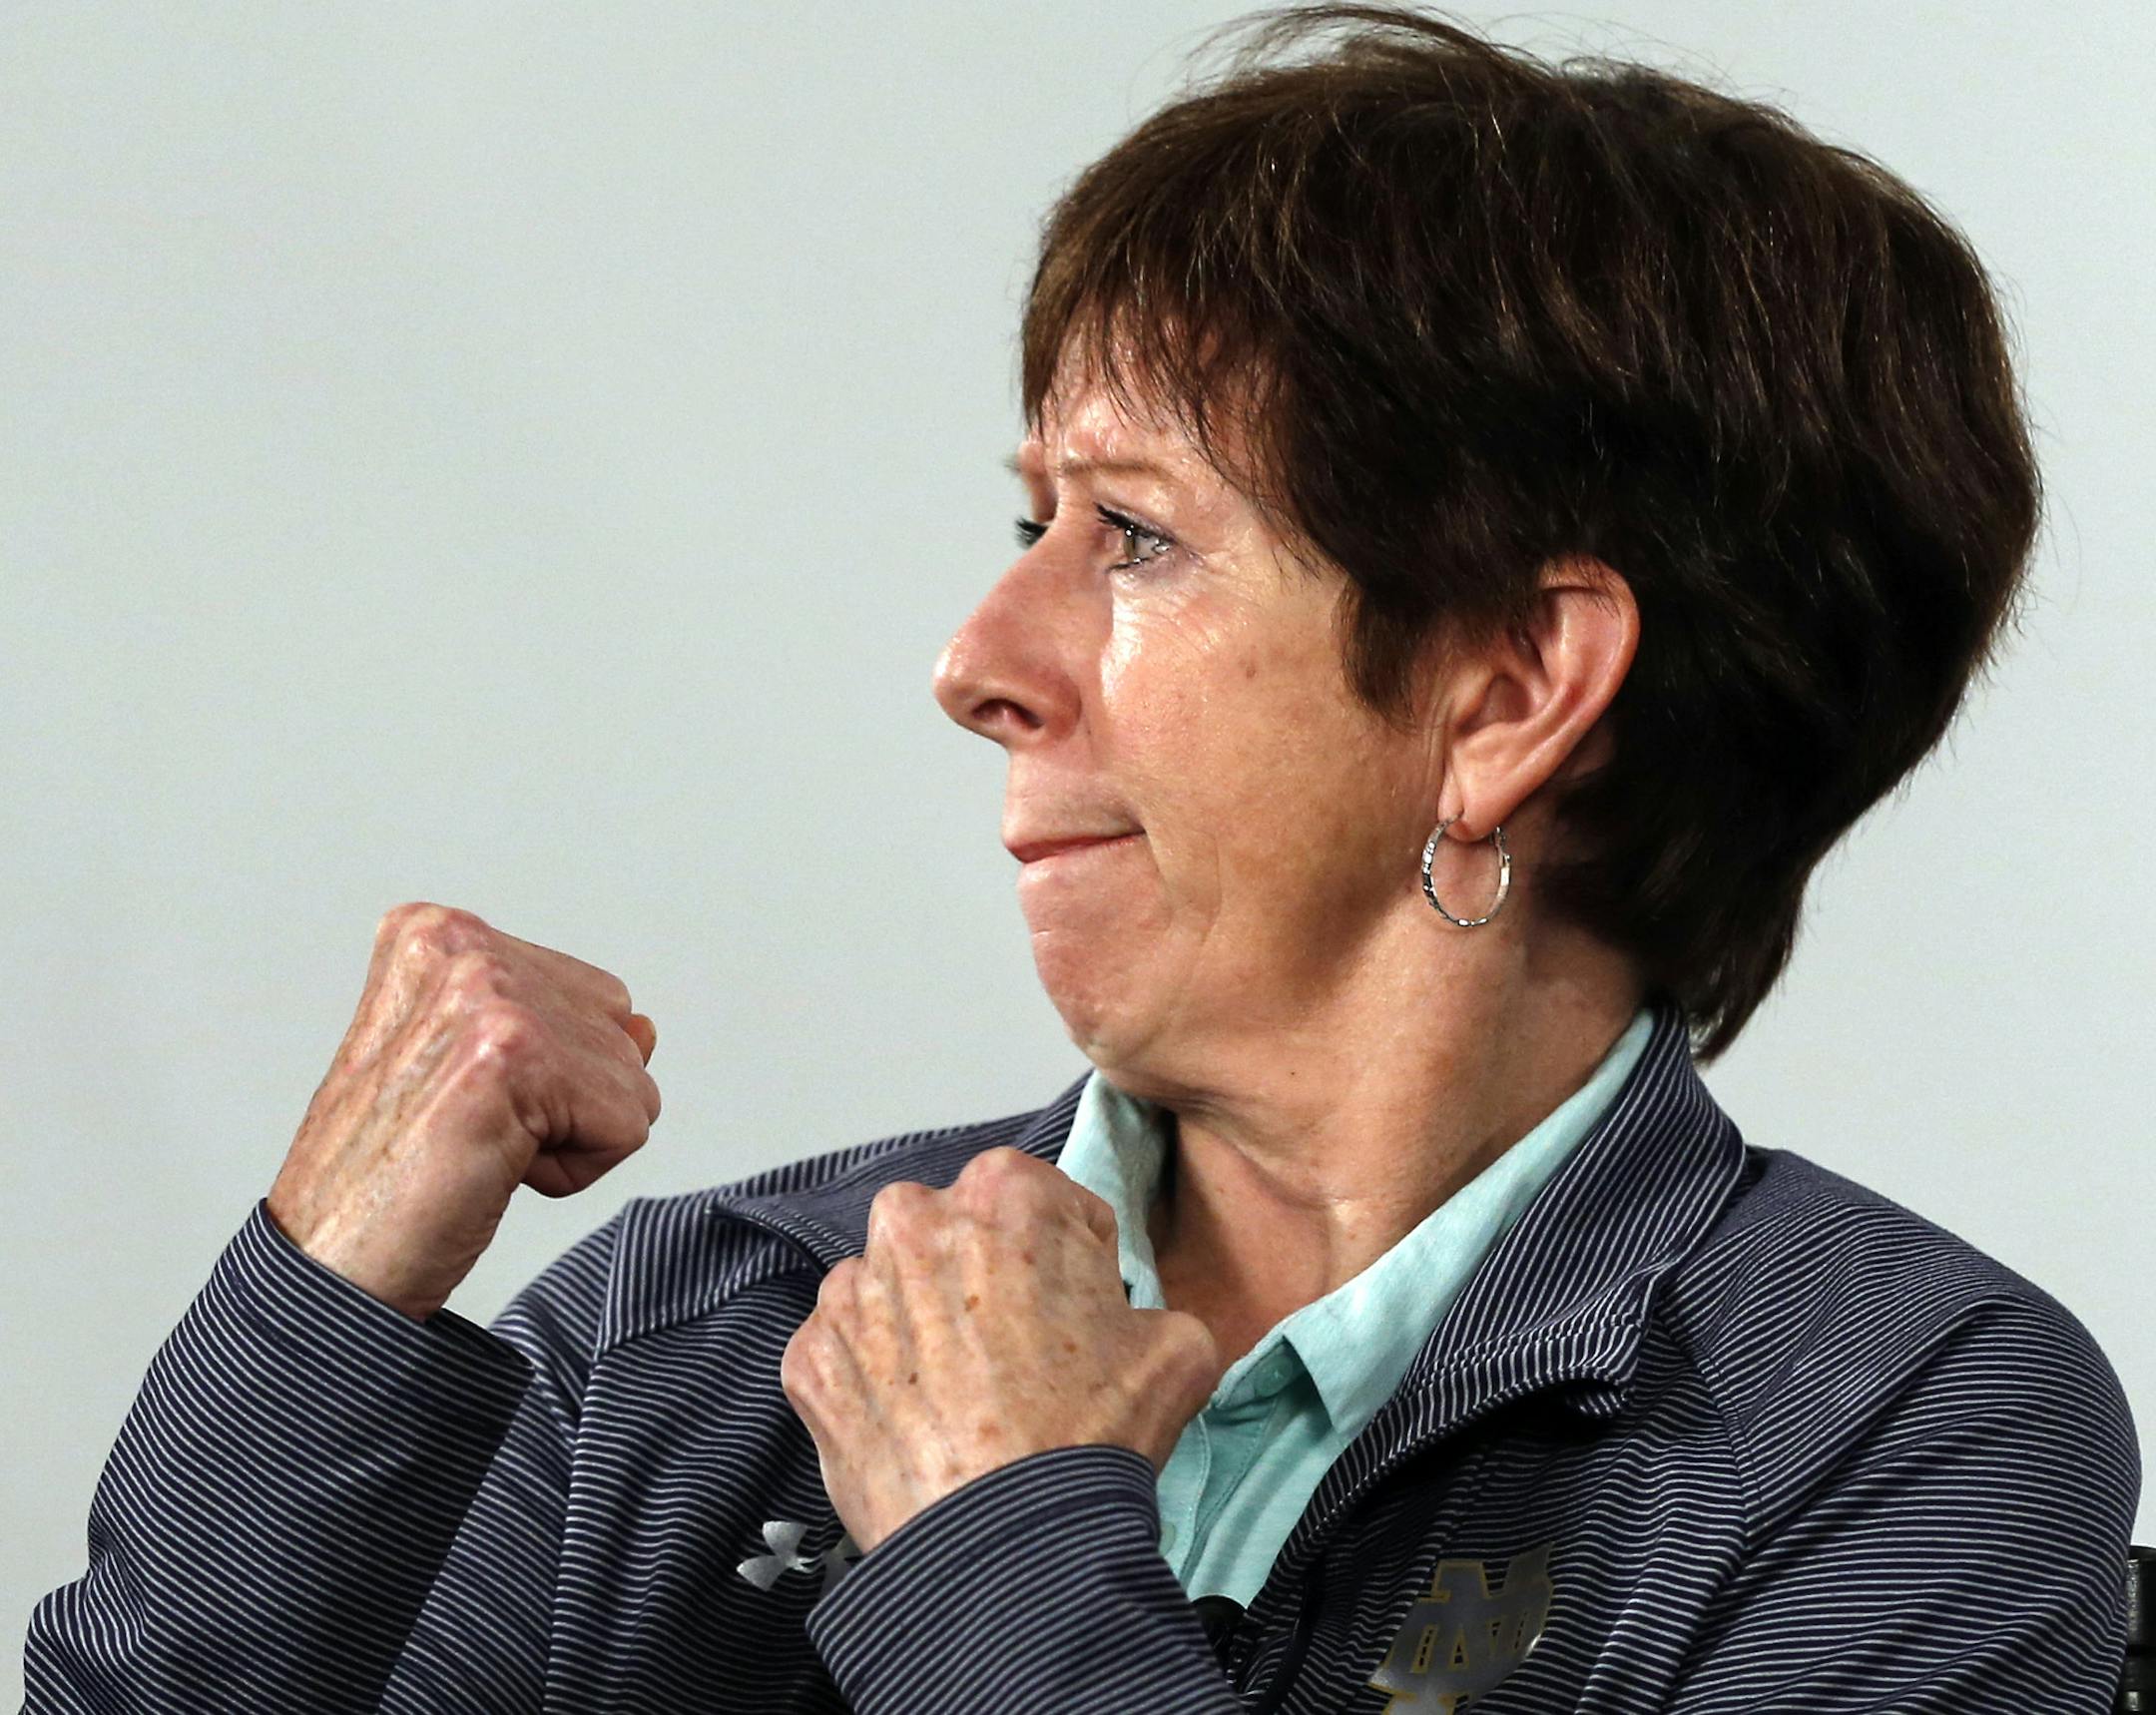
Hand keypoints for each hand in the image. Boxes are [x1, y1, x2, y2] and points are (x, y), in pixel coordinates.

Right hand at [265, 902, 661, 1320]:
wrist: (328, 1266)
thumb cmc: (387, 1175)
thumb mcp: (475, 1068)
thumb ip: (564, 1029)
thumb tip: (646, 1028)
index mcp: (438, 933)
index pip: (589, 997)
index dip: (547, 1070)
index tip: (460, 1099)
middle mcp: (461, 945)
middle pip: (617, 1031)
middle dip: (566, 1100)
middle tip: (467, 1130)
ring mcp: (488, 994)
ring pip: (630, 1080)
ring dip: (567, 1139)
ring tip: (475, 1149)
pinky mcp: (516, 1054)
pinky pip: (630, 1124)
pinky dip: (573, 1172)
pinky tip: (490, 1171)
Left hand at [778, 1145, 1223, 1554]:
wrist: (1008, 1542)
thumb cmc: (1091, 1435)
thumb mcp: (1178, 1346)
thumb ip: (1151, 1304)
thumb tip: (1129, 1323)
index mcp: (1005, 1190)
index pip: (1046, 1206)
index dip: (1068, 1261)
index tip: (1072, 1310)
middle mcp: (913, 1219)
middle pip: (956, 1235)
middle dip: (981, 1278)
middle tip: (1016, 1355)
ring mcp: (849, 1290)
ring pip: (892, 1289)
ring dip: (920, 1324)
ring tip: (961, 1397)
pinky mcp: (808, 1357)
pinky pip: (846, 1353)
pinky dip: (874, 1380)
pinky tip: (918, 1425)